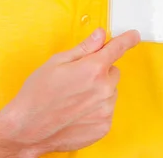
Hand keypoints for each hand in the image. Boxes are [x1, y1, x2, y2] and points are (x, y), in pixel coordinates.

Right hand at [4, 27, 139, 154]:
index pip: (117, 49)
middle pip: (112, 71)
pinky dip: (96, 108)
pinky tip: (77, 111)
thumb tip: (100, 35)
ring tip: (74, 97)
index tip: (134, 35)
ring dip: (99, 90)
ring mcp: (105, 110)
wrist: (28, 128)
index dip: (127, 40)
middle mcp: (104, 90)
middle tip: (78, 77)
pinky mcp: (104, 127)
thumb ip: (84, 48)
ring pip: (110, 91)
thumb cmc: (38, 93)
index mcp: (93, 69)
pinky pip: (107, 109)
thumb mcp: (57, 62)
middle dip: (100, 70)